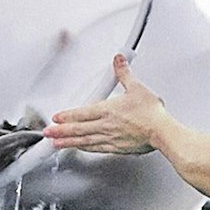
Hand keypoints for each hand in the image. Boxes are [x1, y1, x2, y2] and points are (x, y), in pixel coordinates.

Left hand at [42, 54, 168, 154]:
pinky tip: (80, 148)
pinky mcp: (117, 148)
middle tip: (47, 133)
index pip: (82, 113)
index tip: (56, 118)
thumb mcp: (136, 88)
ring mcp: (110, 138)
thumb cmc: (151, 113)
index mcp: (108, 110)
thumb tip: (118, 60)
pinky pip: (96, 148)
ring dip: (68, 142)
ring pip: (84, 141)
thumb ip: (124, 74)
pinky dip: (85, 148)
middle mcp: (105, 125)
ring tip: (56, 144)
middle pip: (78, 129)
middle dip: (60, 131)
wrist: (162, 132)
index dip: (67, 115)